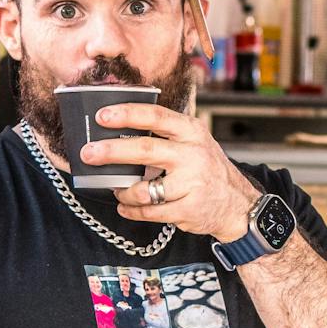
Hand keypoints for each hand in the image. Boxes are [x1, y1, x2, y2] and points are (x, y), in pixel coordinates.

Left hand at [86, 103, 263, 242]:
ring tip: (117, 191)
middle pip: (145, 150)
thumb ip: (165, 132)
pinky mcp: (187, 210)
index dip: (127, 115)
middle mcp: (193, 155)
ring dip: (123, 191)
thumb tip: (118, 127)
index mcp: (191, 132)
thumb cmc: (207, 169)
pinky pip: (149, 212)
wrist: (237, 203)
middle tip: (89, 154)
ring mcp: (191, 184)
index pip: (156, 116)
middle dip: (111, 152)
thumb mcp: (194, 141)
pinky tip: (125, 207)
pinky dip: (131, 210)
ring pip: (144, 189)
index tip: (102, 117)